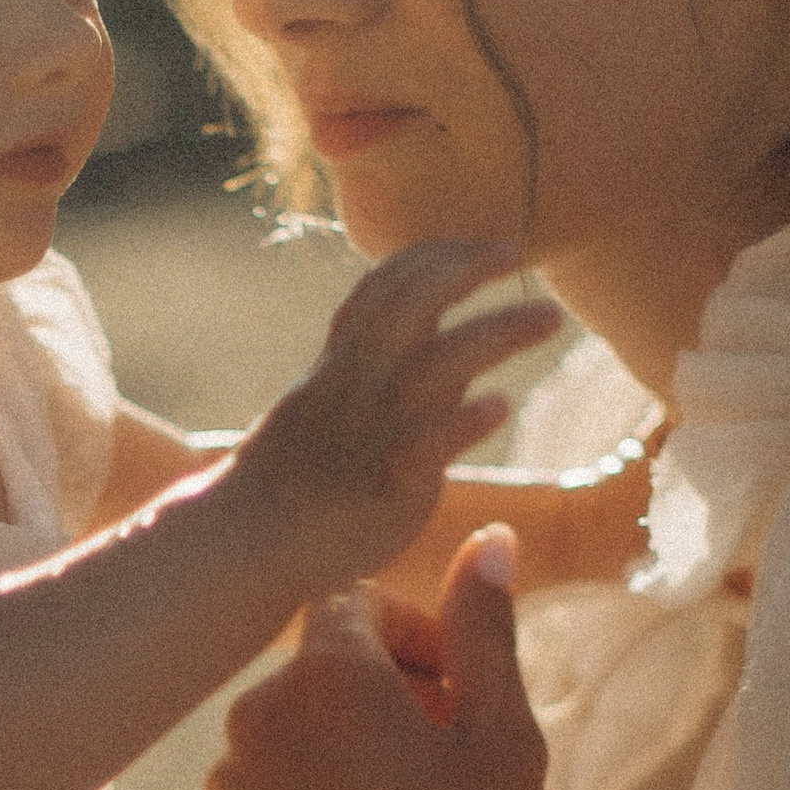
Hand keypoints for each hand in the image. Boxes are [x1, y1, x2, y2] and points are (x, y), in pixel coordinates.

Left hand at [188, 532, 595, 789]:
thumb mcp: (503, 732)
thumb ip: (485, 624)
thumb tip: (489, 539)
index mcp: (326, 671)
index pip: (353, 608)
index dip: (410, 643)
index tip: (450, 697)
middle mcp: (250, 719)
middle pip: (308, 675)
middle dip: (368, 700)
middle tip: (430, 765)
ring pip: (274, 745)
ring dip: (325, 763)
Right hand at [228, 243, 561, 602]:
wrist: (239, 544)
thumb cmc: (288, 482)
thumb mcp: (326, 406)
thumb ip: (386, 374)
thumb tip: (454, 347)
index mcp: (339, 364)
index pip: (383, 284)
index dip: (436, 254)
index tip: (486, 244)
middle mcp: (355, 384)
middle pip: (412, 301)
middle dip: (468, 268)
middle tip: (520, 252)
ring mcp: (369, 431)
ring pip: (436, 363)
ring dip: (498, 331)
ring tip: (550, 318)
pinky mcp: (382, 484)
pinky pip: (426, 444)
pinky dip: (465, 420)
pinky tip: (500, 404)